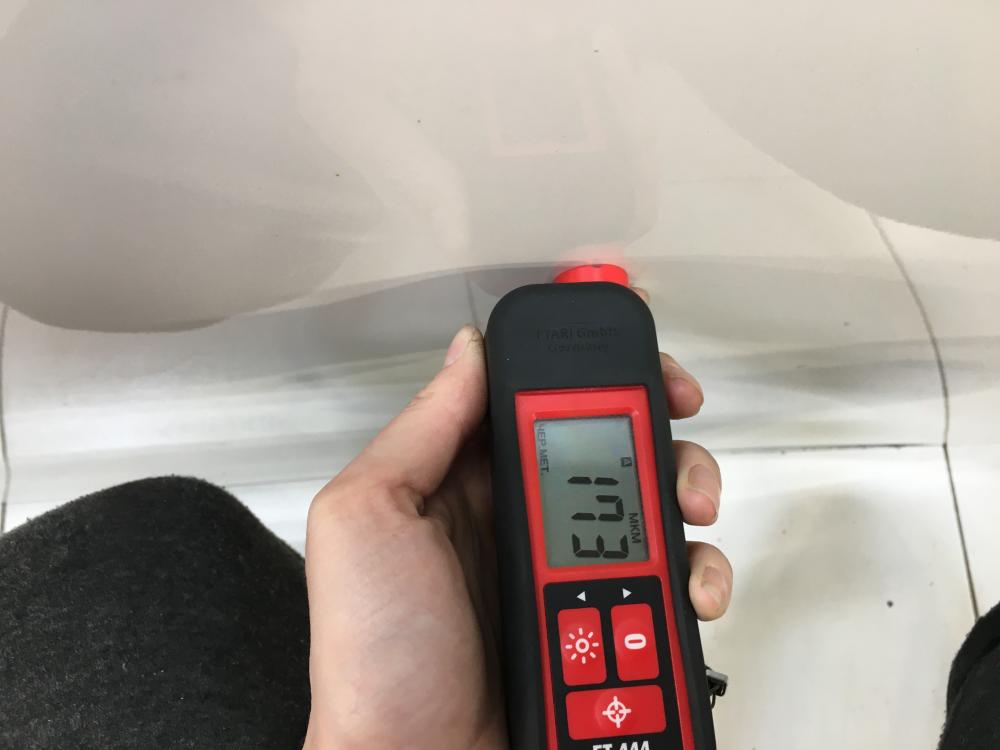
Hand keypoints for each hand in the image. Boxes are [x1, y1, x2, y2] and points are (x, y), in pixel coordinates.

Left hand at [302, 322, 732, 749]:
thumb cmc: (376, 653)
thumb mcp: (366, 518)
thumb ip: (421, 430)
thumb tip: (470, 351)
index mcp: (465, 480)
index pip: (542, 403)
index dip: (600, 378)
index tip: (649, 374)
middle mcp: (521, 518)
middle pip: (613, 449)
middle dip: (664, 443)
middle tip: (680, 466)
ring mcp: (567, 573)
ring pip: (652, 512)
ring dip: (689, 504)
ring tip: (691, 530)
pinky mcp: (606, 625)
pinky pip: (669, 585)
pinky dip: (695, 580)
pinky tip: (691, 595)